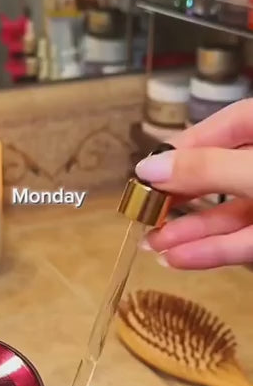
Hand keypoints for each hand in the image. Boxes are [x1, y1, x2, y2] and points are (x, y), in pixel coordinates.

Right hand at [135, 99, 252, 268]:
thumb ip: (206, 169)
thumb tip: (148, 168)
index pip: (223, 126)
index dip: (183, 147)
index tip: (147, 171)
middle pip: (219, 174)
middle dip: (178, 195)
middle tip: (143, 210)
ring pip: (227, 213)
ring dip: (187, 231)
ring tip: (150, 244)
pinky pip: (241, 243)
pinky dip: (210, 252)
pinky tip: (176, 259)